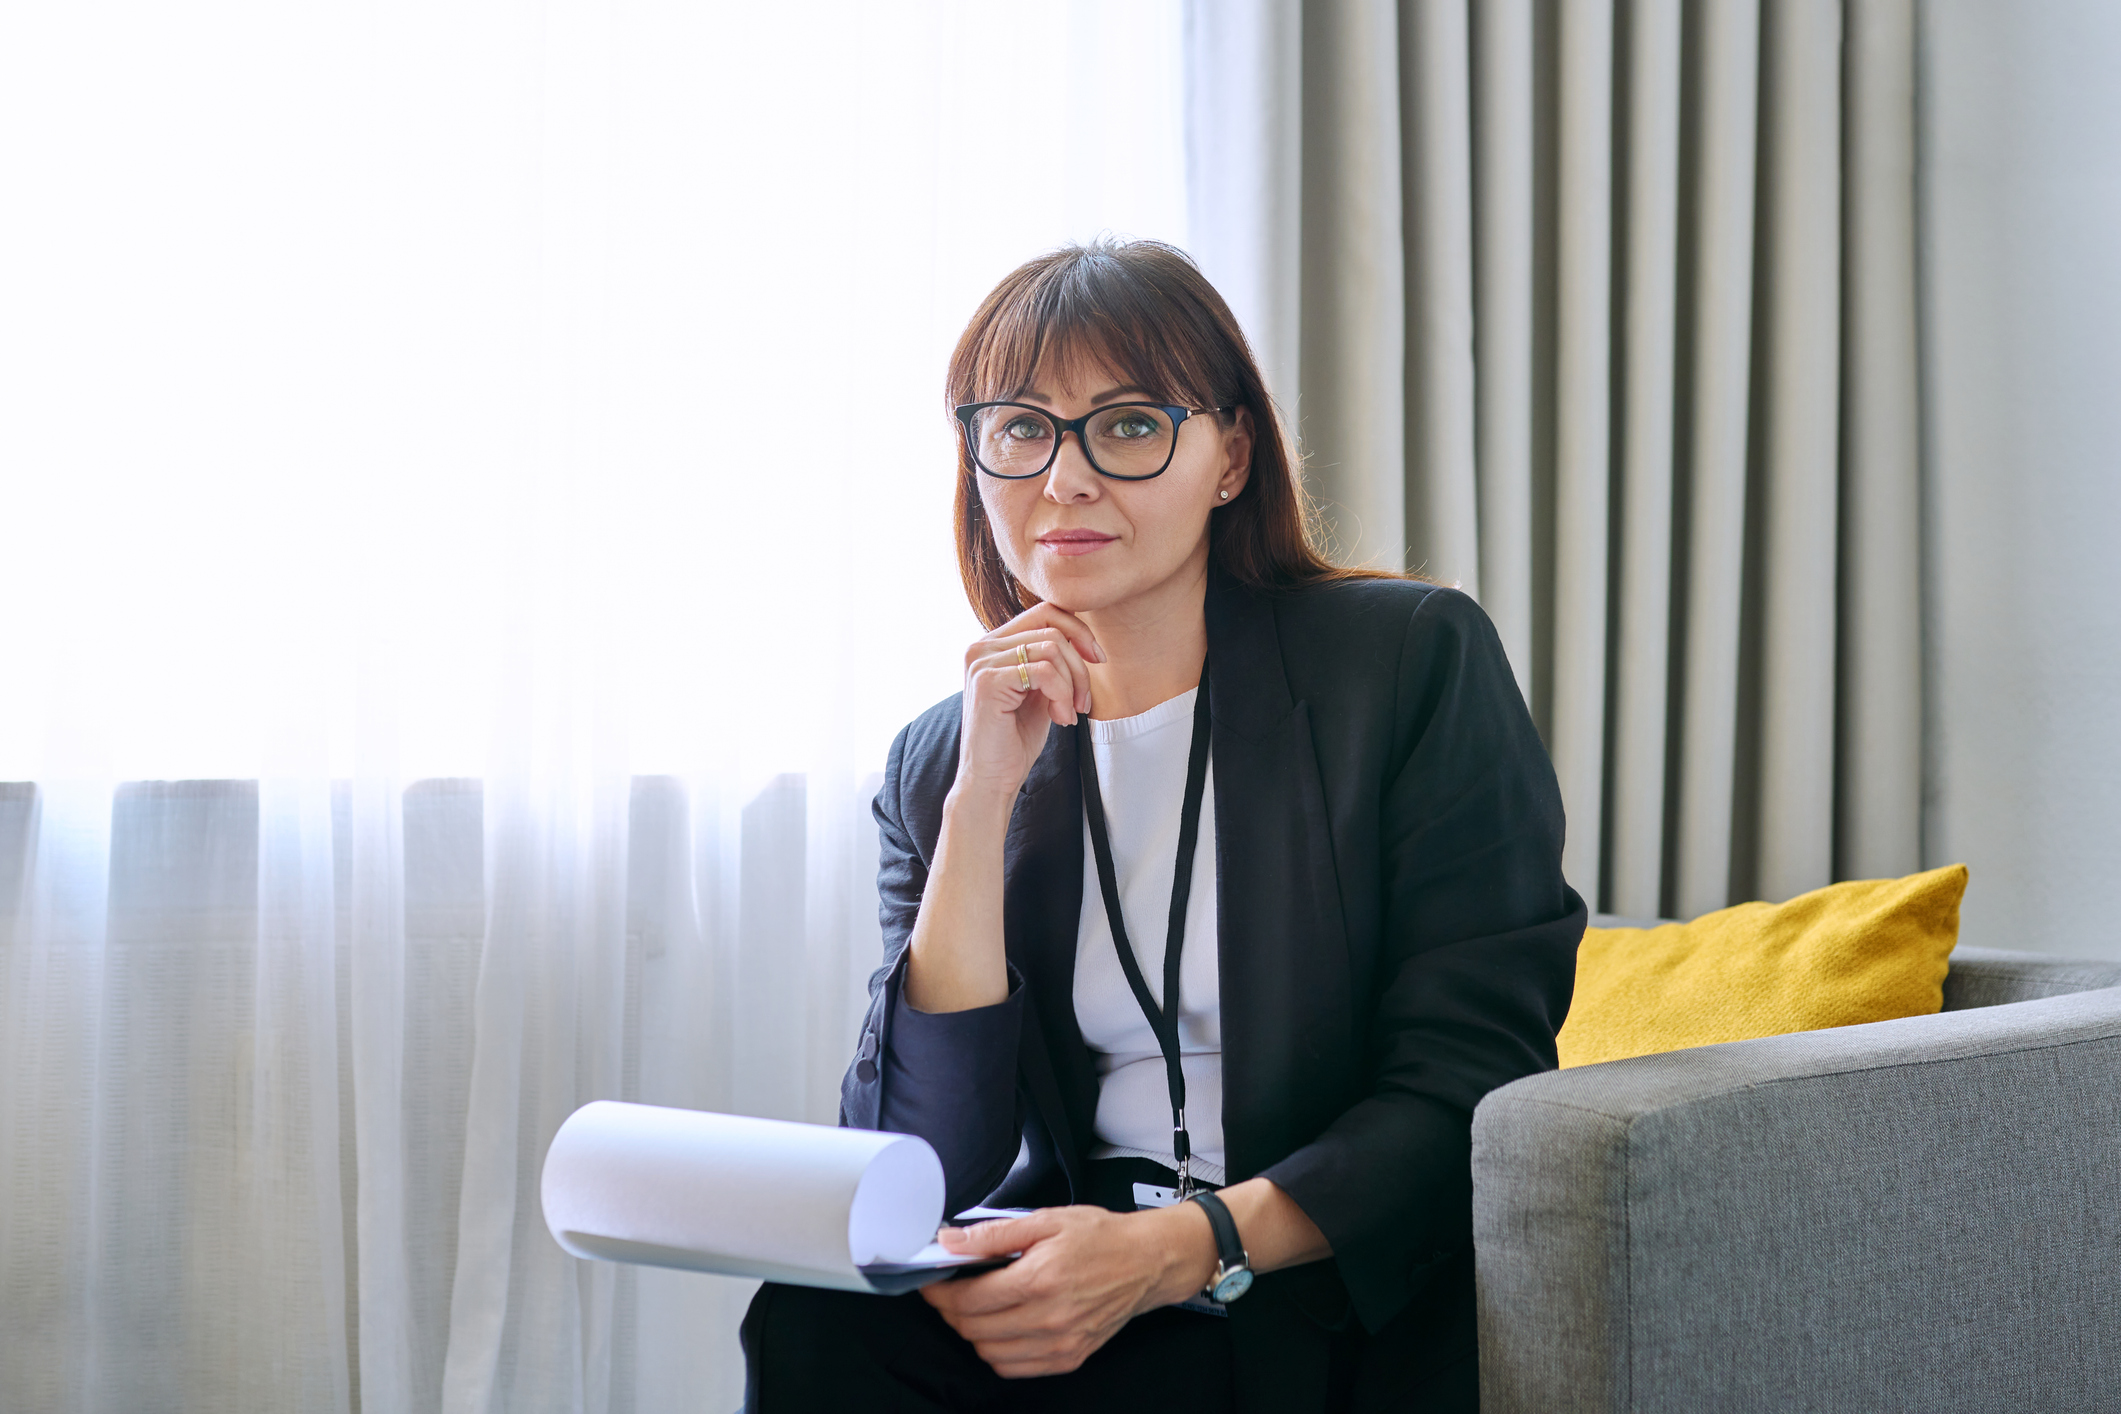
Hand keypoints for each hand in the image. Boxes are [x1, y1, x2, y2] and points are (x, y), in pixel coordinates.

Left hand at [920, 1204, 1215, 1378]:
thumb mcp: (1047, 1220)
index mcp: (1039, 1280)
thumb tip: (951, 1241)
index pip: (969, 1300)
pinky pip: (1015, 1368)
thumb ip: (994, 1234)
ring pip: (990, 1353)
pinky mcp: (1070, 1357)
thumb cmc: (1102, 1237)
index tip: (931, 1283)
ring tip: (977, 1307)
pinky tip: (1002, 1328)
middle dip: (951, 1312)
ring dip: (973, 1332)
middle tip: (949, 1292)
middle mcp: (1049, 1318)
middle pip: (974, 1329)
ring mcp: (1060, 1343)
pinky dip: (998, 1352)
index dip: (940, 1294)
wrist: (1148, 1262)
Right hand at [953, 604, 1104, 800]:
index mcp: (991, 645)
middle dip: (1080, 664)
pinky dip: (1062, 695)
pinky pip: (1045, 671)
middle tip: (1084, 701)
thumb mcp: (1039, 692)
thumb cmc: (1014, 741)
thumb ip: (1050, 662)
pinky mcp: (988, 681)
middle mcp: (980, 647)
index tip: (1097, 660)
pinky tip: (1060, 718)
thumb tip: (1081, 636)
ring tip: (1069, 713)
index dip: (1078, 631)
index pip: (1044, 612)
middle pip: (1052, 627)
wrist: (990, 781)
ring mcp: (981, 662)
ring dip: (1072, 684)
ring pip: (1052, 648)